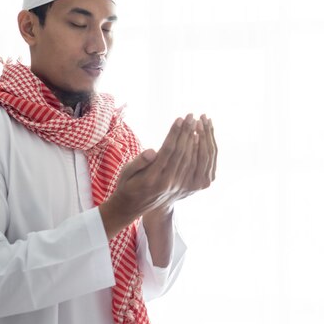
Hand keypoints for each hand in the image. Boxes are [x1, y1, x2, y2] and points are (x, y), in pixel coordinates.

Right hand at [99, 114, 217, 238]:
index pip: (167, 151)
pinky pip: (193, 168)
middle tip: (192, 116)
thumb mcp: (126, 172)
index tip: (180, 118)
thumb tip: (152, 152)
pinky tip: (198, 139)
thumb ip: (138, 162)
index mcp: (152, 178)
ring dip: (195, 140)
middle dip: (187, 132)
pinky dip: (197, 152)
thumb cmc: (127, 184)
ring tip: (197, 124)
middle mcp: (167, 183)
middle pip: (181, 153)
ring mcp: (177, 186)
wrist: (133, 207)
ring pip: (190, 160)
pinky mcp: (182, 187)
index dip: (175, 133)